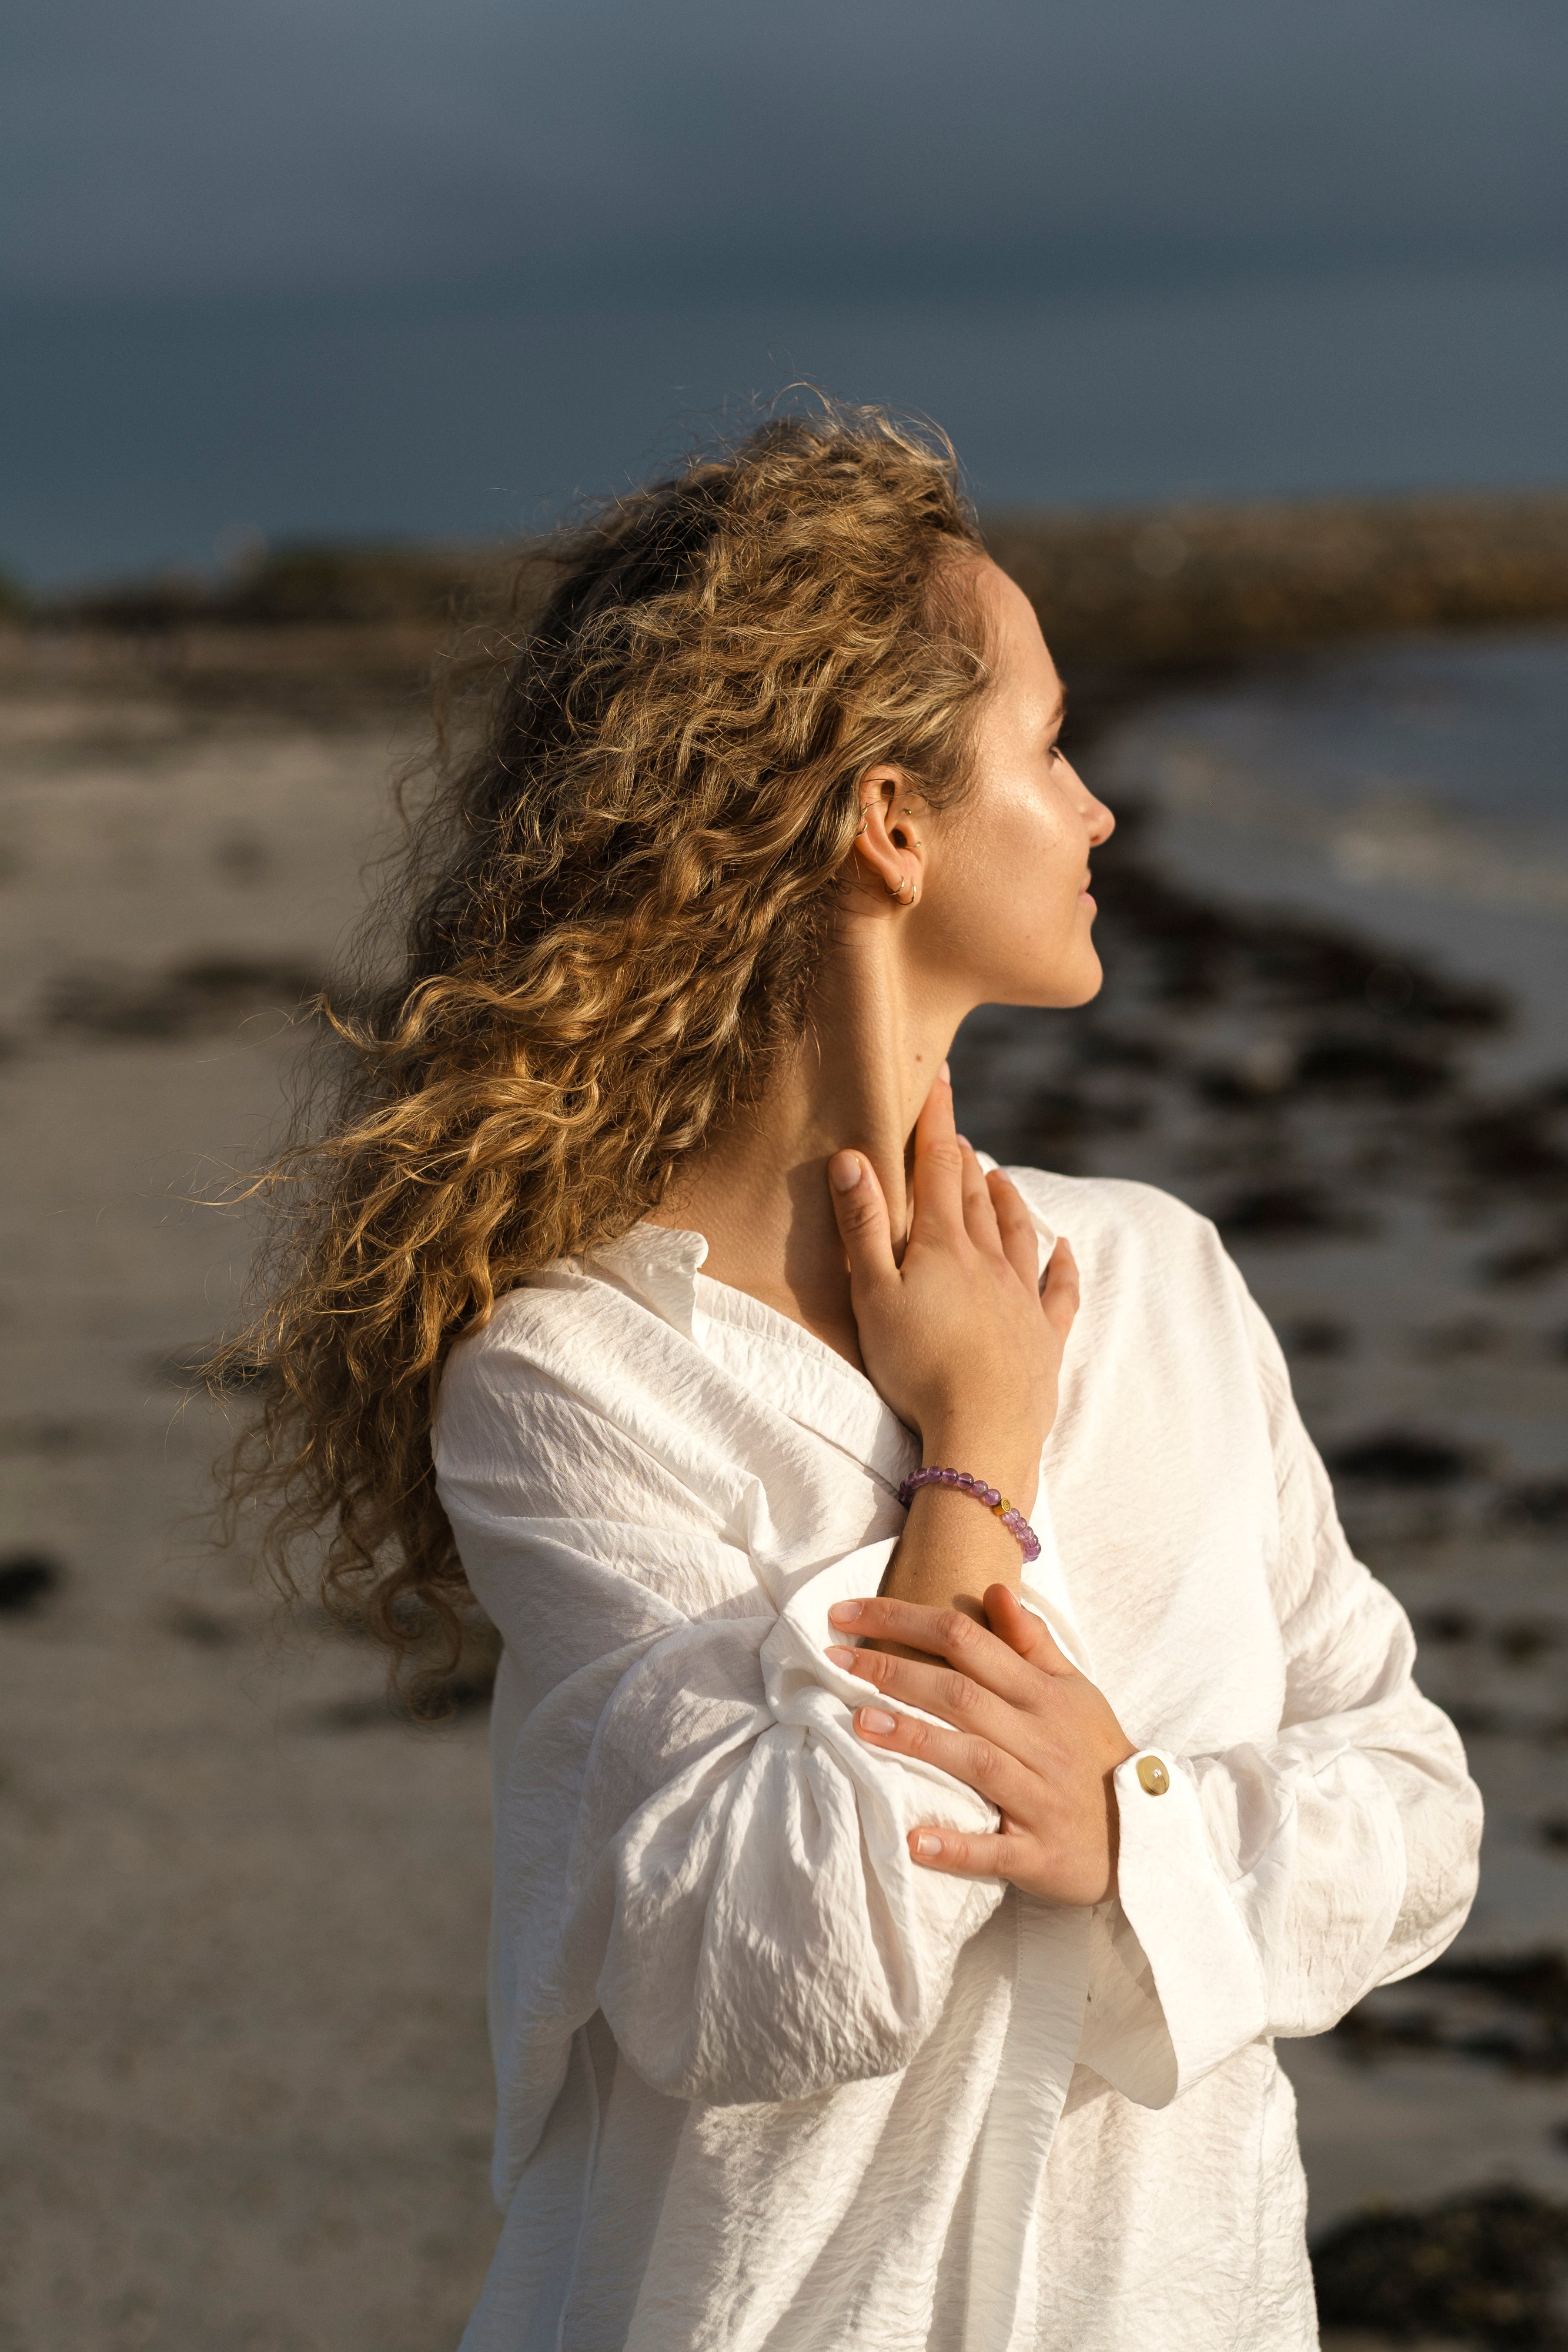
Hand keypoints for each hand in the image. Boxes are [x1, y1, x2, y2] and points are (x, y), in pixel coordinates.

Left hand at [825, 1585, 1135, 1905]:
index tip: (846, 1614)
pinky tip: (915, 1841)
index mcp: (1043, 1695)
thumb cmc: (1095, 1754)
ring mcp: (1041, 1797)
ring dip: (918, 1741)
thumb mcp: (1074, 1690)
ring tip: (862, 1725)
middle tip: (836, 1660)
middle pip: (962, 1695)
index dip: (906, 1620)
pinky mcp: (1041, 1853)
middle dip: (896, 1672)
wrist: (1148, 1836)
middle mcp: (1041, 1739)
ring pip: (976, 1761)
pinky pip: (996, 1849)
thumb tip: (995, 1590)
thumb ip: (1033, 1643)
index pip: (968, 1641)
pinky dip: (956, 1846)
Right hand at [827, 1069, 1078, 1503]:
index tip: (940, 1080)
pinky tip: (1066, 1249)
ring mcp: (1022, 1298)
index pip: (939, 1166)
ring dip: (1007, 1200)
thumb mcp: (873, 1295)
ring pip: (1017, 1232)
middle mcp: (990, 1260)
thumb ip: (863, 1227)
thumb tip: (852, 1157)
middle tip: (955, 1132)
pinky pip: (1059, 1290)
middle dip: (964, 1158)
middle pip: (976, 1195)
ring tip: (1001, 1177)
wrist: (983, 1433)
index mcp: (943, 1245)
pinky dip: (1063, 1264)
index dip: (937, 1121)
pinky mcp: (1045, 1338)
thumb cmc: (917, 1367)